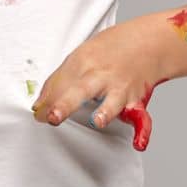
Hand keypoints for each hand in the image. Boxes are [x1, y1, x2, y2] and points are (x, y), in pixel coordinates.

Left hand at [30, 21, 169, 152]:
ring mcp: (120, 87)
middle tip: (52, 117)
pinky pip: (141, 117)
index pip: (61, 82)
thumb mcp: (83, 54)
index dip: (47, 99)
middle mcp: (102, 74)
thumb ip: (62, 78)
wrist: (149, 42)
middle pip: (81, 89)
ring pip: (112, 101)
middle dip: (66, 103)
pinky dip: (143, 131)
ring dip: (105, 111)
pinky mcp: (136, 100)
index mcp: (84, 60)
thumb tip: (40, 103)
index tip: (37, 112)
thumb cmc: (110, 51)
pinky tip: (139, 143)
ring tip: (97, 120)